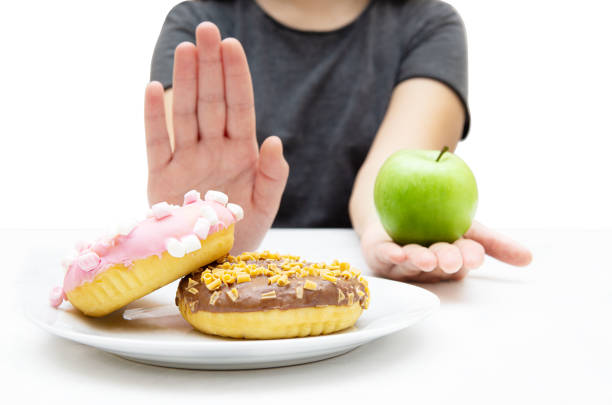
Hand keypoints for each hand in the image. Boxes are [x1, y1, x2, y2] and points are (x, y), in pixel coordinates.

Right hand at [144, 22, 288, 253]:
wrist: (211, 260)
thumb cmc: (241, 230)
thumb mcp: (266, 206)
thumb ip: (273, 175)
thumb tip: (274, 140)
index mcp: (240, 152)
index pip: (239, 106)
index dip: (236, 77)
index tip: (233, 46)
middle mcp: (212, 148)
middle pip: (211, 100)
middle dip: (210, 66)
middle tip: (207, 31)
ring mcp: (186, 159)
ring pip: (184, 113)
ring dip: (184, 81)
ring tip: (185, 50)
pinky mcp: (160, 175)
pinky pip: (156, 140)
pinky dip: (153, 117)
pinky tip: (153, 88)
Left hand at [360, 220, 531, 281]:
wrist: (398, 208)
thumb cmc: (437, 222)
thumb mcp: (468, 227)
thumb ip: (494, 242)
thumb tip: (529, 259)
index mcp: (452, 261)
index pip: (464, 260)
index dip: (468, 258)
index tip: (475, 257)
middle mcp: (429, 266)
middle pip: (438, 265)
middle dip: (445, 262)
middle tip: (449, 259)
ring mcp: (404, 265)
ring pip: (412, 264)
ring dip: (418, 261)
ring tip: (423, 257)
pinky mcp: (382, 258)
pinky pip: (385, 257)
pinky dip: (390, 255)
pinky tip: (394, 252)